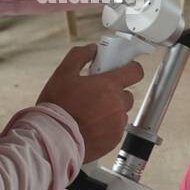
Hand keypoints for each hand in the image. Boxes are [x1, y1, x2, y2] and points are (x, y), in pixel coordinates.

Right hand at [37, 44, 144, 161]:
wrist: (53, 139)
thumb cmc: (57, 108)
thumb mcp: (62, 74)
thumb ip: (79, 56)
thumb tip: (91, 49)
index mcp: (108, 85)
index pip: (135, 71)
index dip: (131, 69)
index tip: (124, 70)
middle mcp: (117, 105)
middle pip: (127, 94)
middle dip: (115, 93)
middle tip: (97, 95)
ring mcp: (117, 124)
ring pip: (121, 113)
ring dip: (111, 111)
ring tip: (90, 113)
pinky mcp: (114, 140)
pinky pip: (116, 129)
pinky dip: (107, 127)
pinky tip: (90, 126)